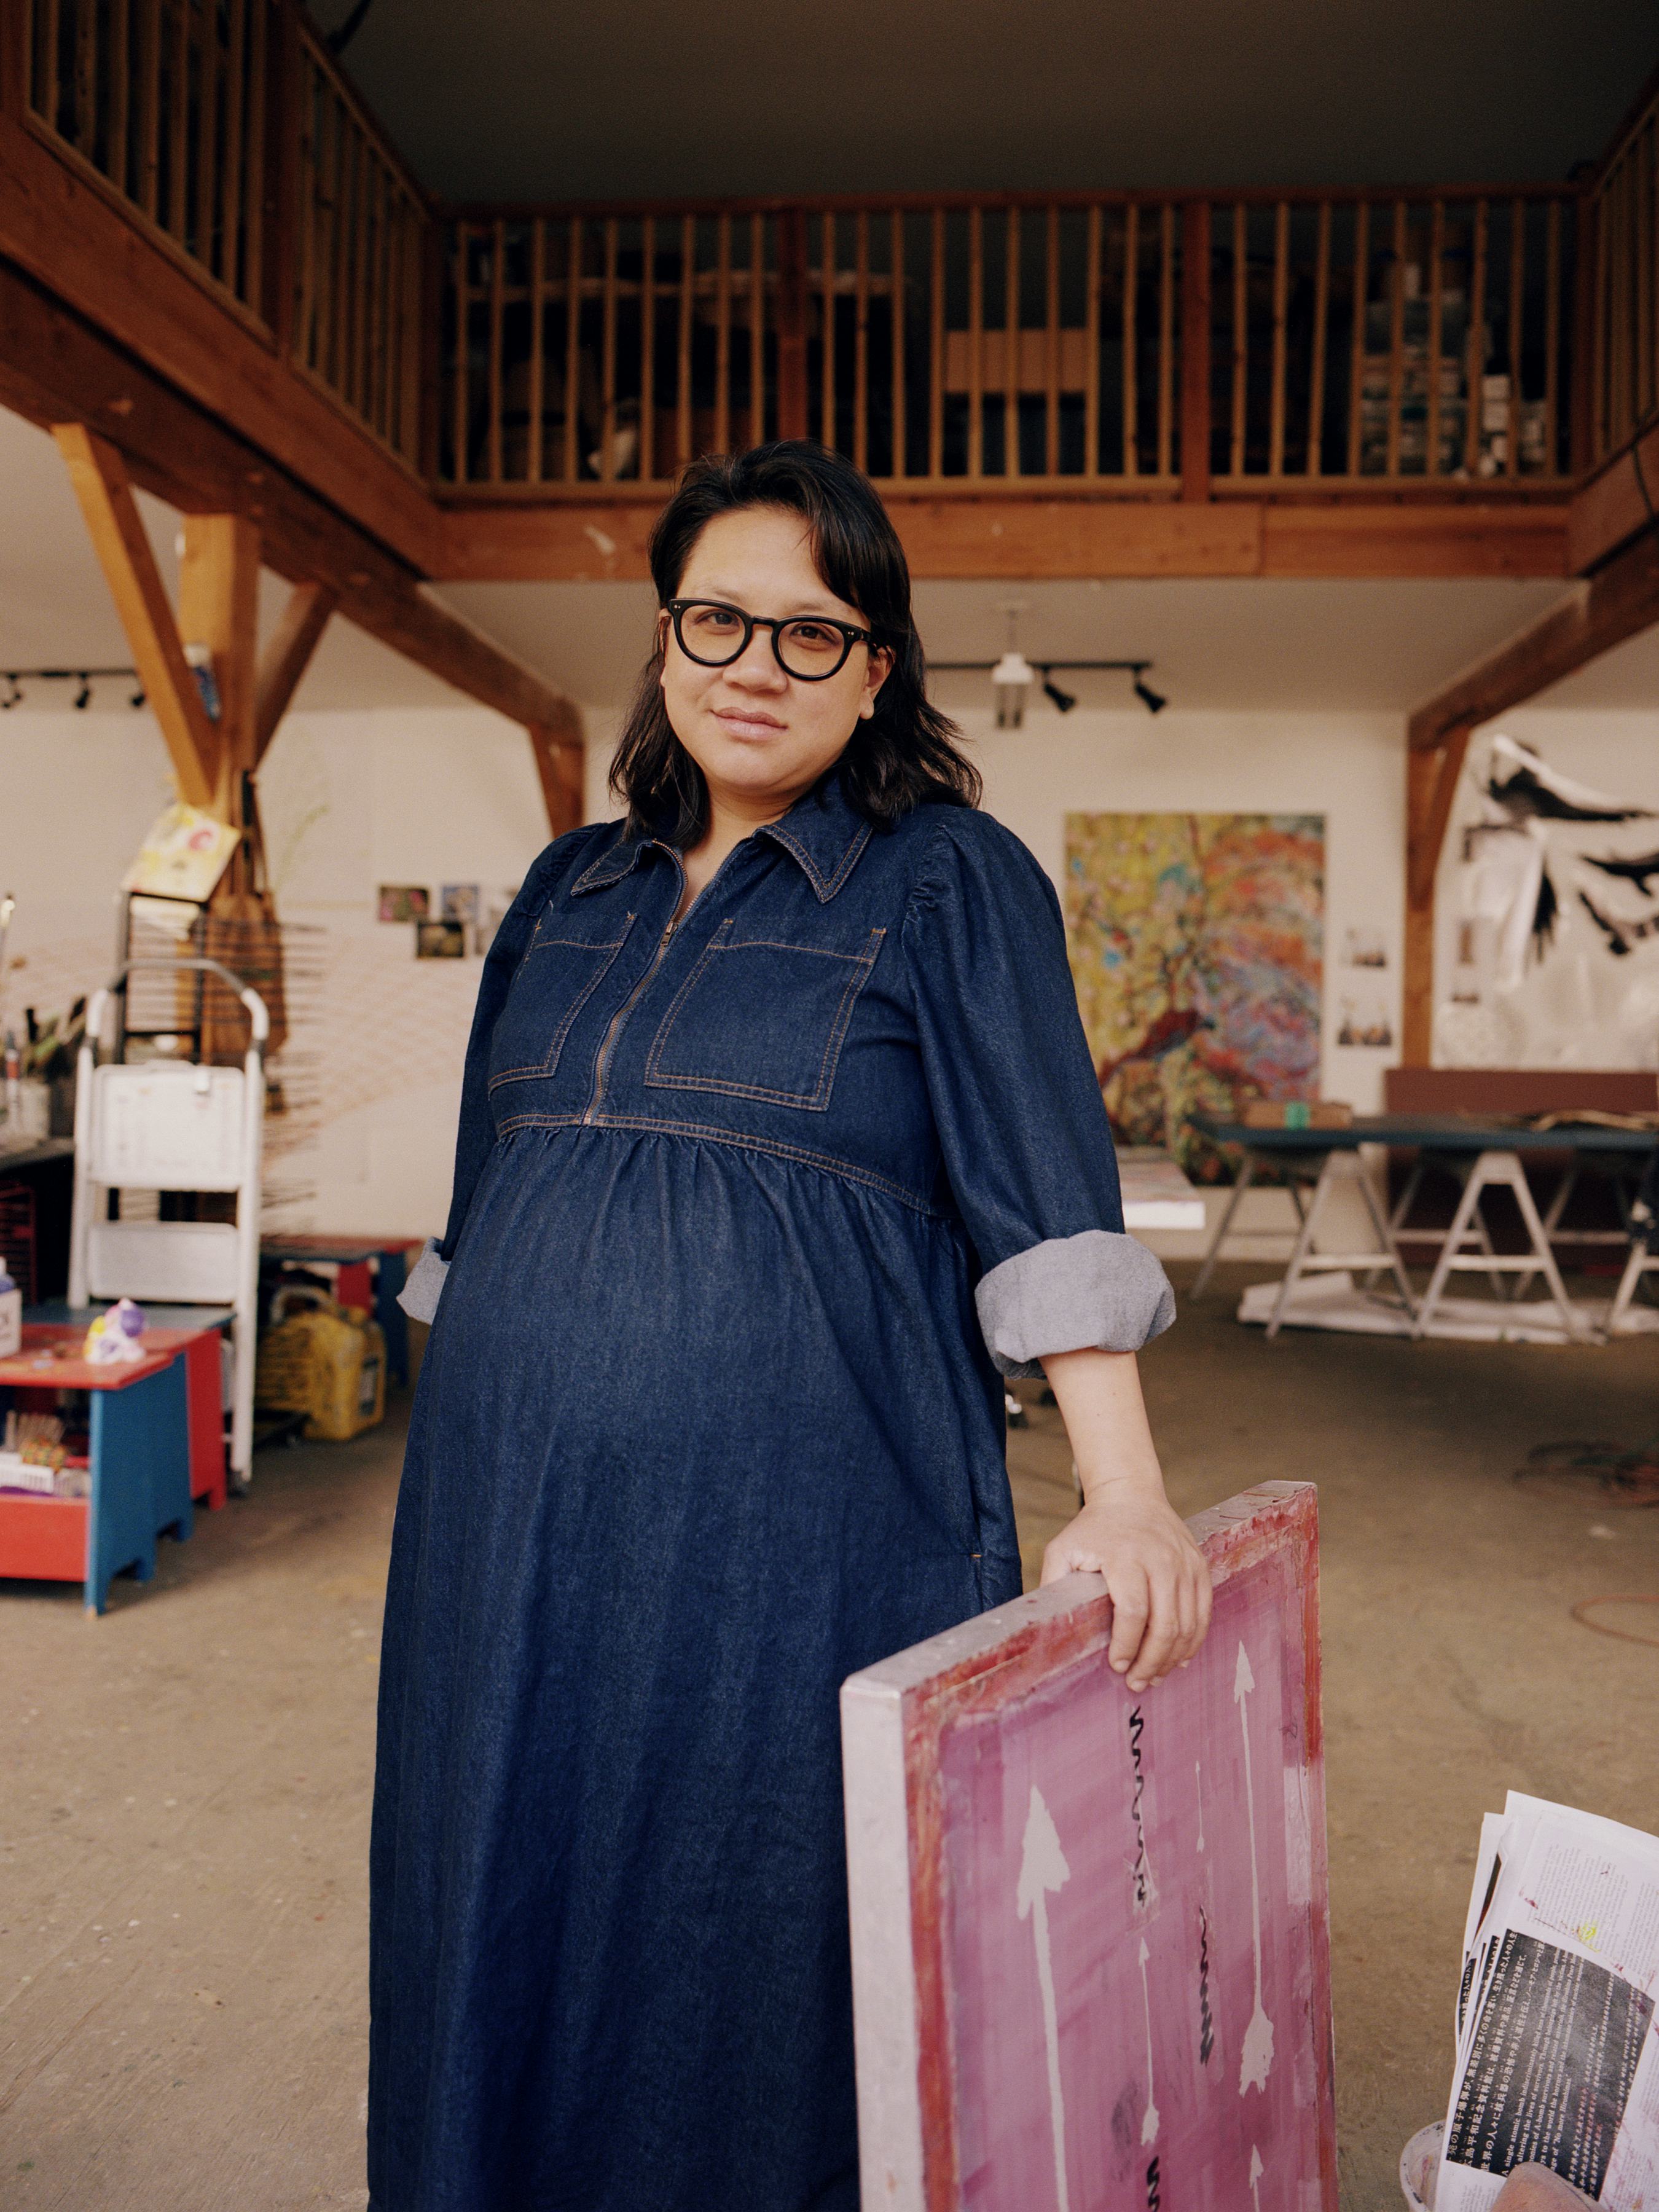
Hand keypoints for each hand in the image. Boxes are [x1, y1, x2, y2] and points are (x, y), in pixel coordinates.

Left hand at [1040, 1482, 1211, 1692]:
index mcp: (1125, 1556)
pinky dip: (1193, 1641)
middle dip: (1151, 1662)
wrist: (1131, 1495)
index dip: (1127, 1645)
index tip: (1116, 1665)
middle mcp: (1160, 1559)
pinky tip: (1178, 1658)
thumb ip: (1054, 1584)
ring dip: (1172, 1658)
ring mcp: (1185, 1563)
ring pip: (1188, 1624)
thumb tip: (1045, 1626)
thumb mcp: (1063, 1548)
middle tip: (1136, 1683)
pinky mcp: (1200, 1567)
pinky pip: (1203, 1613)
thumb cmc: (1093, 1528)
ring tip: (1155, 1676)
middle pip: (1165, 1624)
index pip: (1133, 1611)